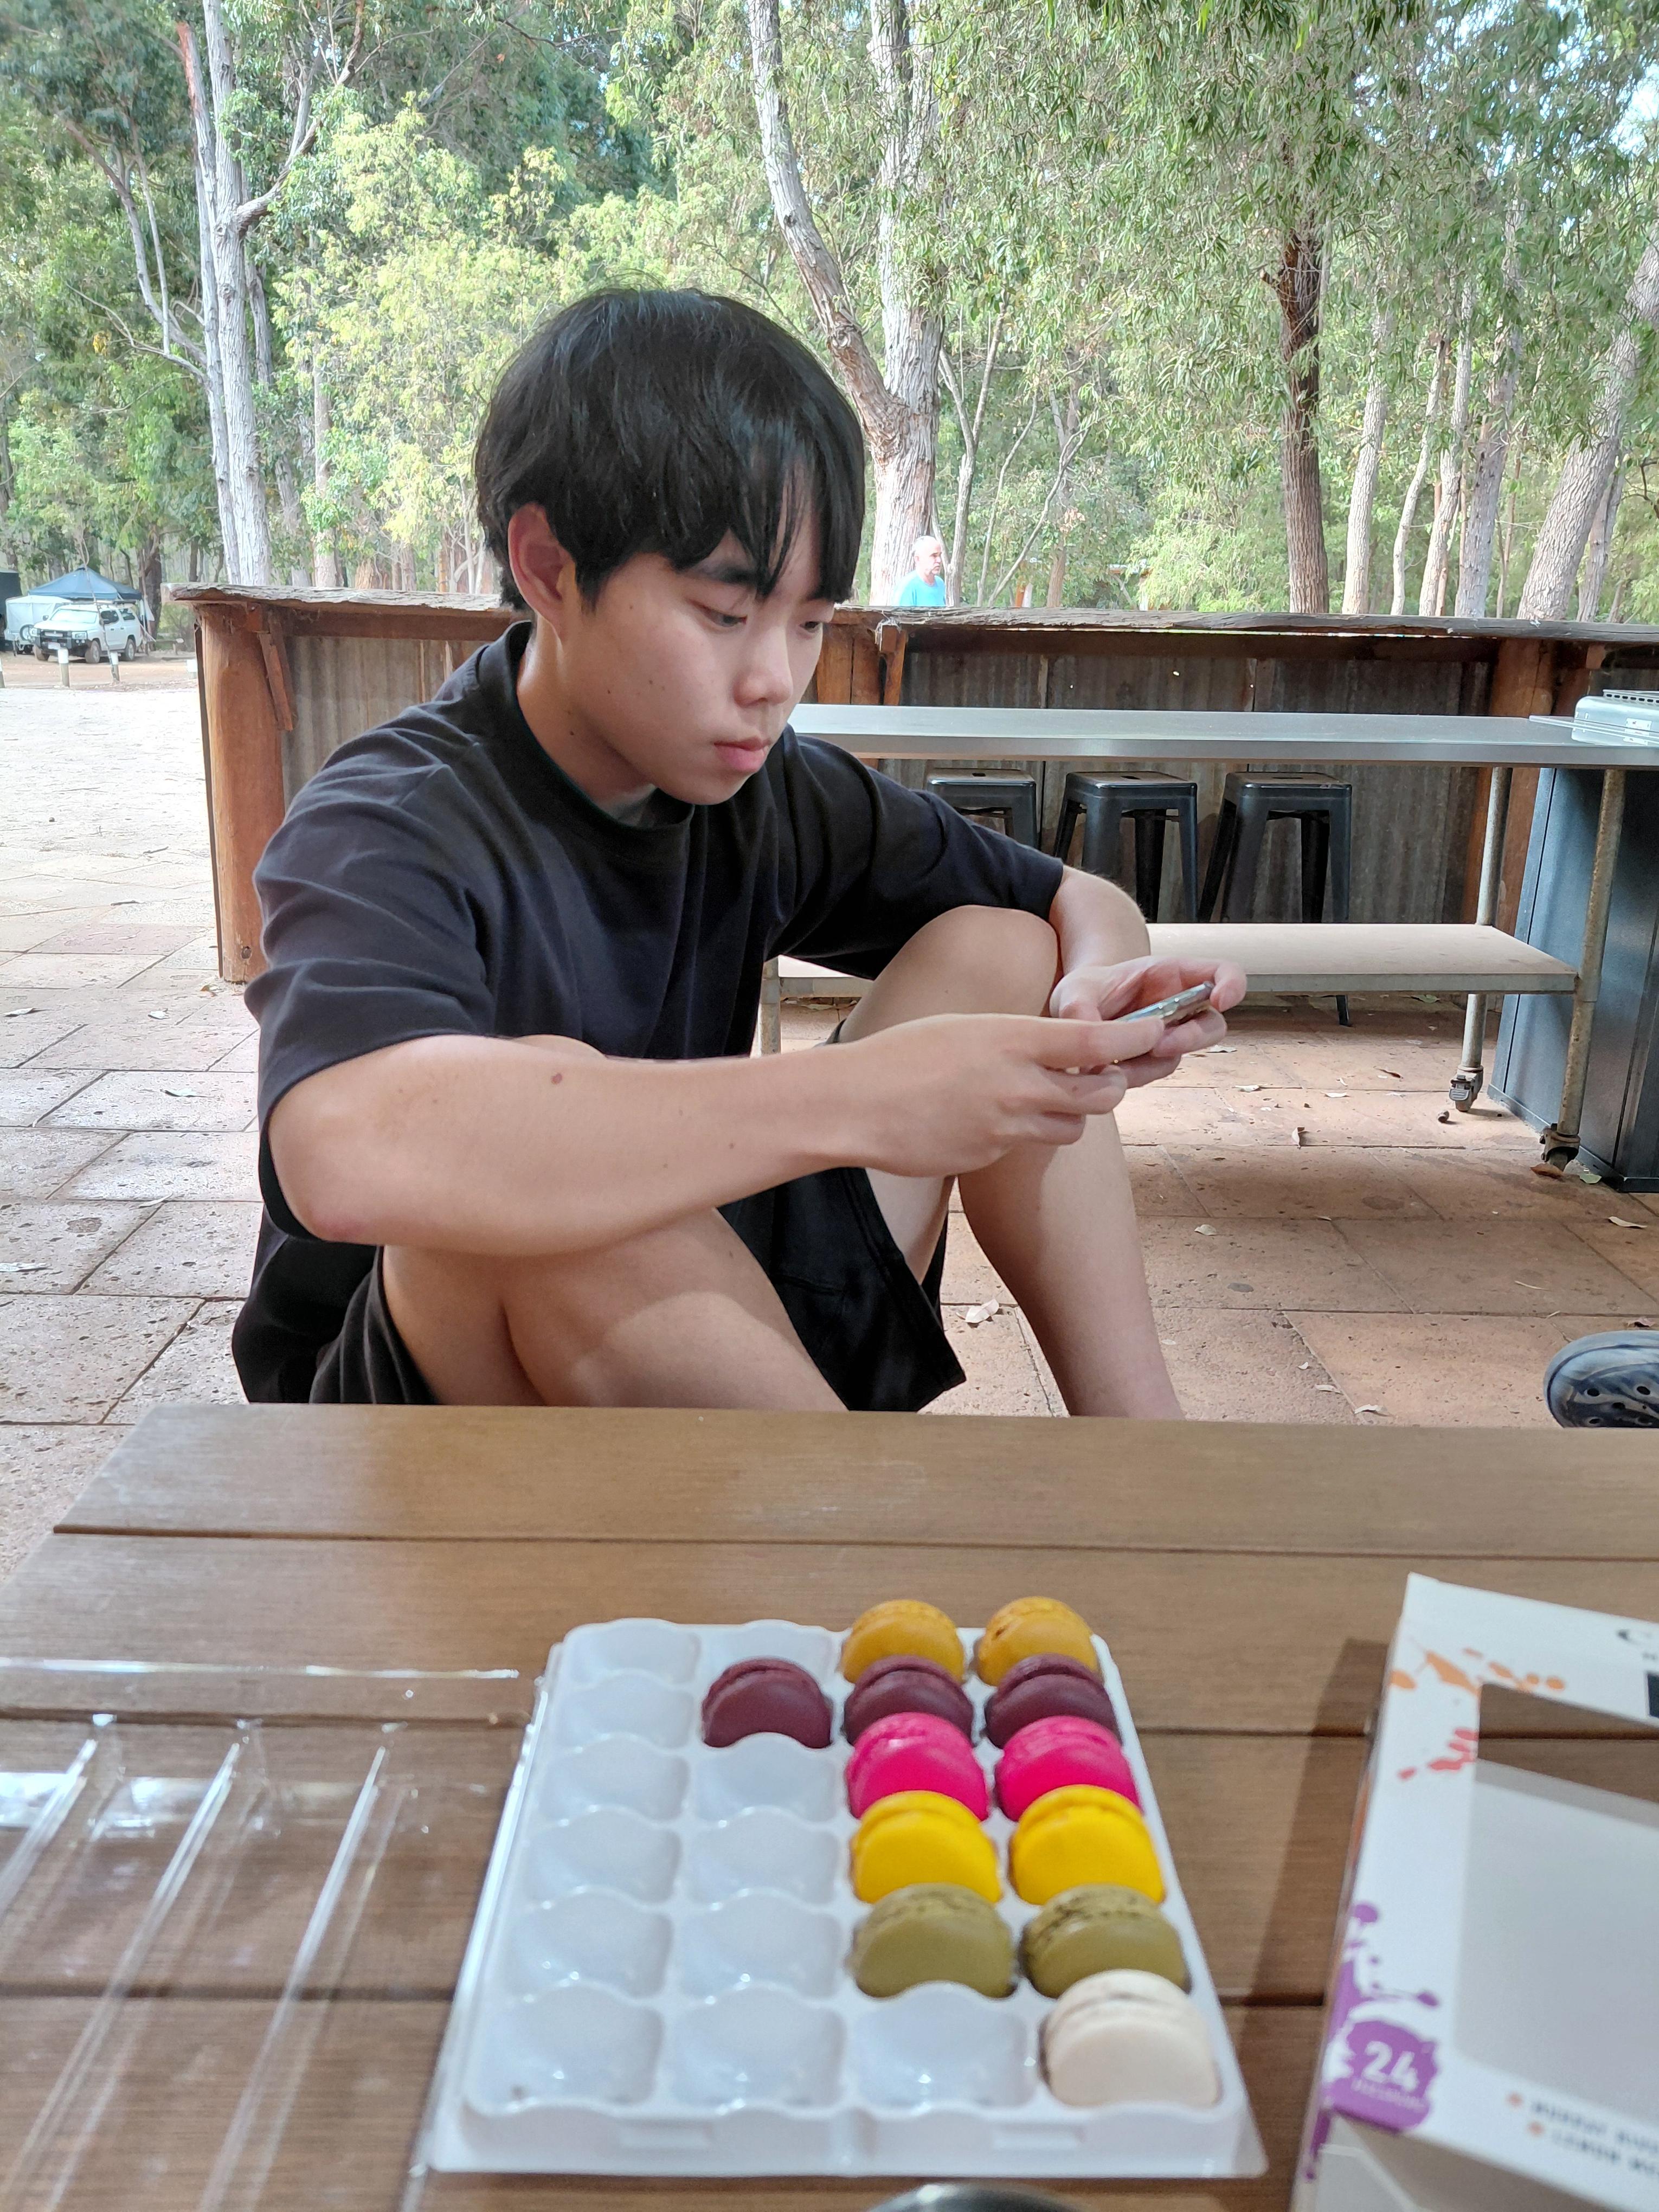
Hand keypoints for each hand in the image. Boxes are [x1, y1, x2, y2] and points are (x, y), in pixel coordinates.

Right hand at [838, 1010, 1165, 1177]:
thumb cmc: (902, 1056)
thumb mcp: (967, 1030)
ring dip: (1070, 1116)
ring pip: (1072, 1129)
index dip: (1139, 1040)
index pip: (1100, 1043)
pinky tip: (984, 1121)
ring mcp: (1006, 1128)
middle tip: (1102, 1077)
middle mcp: (1019, 1085)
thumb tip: (1055, 1048)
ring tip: (1040, 1099)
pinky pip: (1025, 1148)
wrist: (853, 1106)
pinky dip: (1021, 1136)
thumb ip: (1017, 1040)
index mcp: (1014, 1040)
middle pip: (1102, 1094)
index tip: (1156, 1033)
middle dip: (1112, 1086)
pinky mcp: (990, 1157)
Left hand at [1048, 954, 1246, 1090]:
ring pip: (1183, 1054)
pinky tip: (1108, 1069)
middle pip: (1212, 1025)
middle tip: (1160, 1045)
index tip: (1222, 1001)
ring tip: (1117, 1063)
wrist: (1069, 1015)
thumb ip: (1081, 1010)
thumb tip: (1090, 1051)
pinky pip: (1155, 1071)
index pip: (1222, 973)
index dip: (1232, 985)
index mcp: (1171, 974)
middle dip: (1192, 1038)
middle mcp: (1177, 1007)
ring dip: (1155, 1062)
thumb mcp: (1074, 991)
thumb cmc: (1083, 990)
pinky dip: (1135, 1075)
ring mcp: (1168, 1035)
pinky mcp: (1151, 1060)